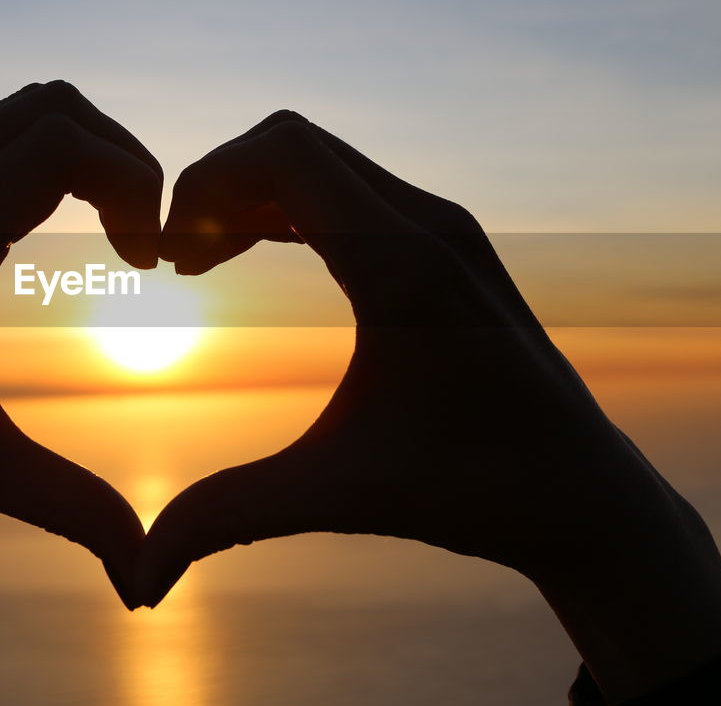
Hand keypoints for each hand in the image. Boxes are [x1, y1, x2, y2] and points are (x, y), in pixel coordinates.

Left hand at [0, 81, 157, 606]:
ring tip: (112, 235)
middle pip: (52, 106)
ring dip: (84, 157)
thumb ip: (66, 507)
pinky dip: (42, 164)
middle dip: (124, 159)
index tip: (148, 258)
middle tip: (144, 239)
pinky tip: (48, 238)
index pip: (57, 145)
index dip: (133, 182)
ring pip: (19, 112)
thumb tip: (144, 574)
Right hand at [138, 111, 720, 698]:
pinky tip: (254, 251)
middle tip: (179, 261)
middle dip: (217, 186)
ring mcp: (445, 226)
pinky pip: (349, 186)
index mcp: (402, 266)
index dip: (204, 184)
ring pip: (321, 160)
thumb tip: (137, 580)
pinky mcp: (450, 241)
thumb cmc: (472, 491)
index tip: (169, 257)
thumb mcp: (336, 496)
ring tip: (203, 259)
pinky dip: (290, 205)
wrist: (583, 492)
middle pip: (291, 141)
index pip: (282, 153)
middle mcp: (429, 224)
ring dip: (252, 194)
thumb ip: (228, 517)